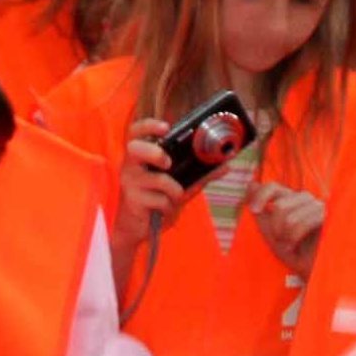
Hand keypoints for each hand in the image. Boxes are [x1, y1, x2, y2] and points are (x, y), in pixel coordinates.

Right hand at [114, 119, 190, 254]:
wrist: (137, 229)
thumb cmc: (155, 201)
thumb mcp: (178, 185)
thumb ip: (199, 175)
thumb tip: (225, 166)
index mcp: (141, 156)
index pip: (136, 132)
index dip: (149, 126)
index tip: (166, 127)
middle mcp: (131, 165)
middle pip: (135, 147)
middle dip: (154, 152)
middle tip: (167, 162)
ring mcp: (130, 182)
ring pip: (157, 179)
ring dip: (174, 190)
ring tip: (174, 196)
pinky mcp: (132, 200)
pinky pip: (160, 199)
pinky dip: (169, 206)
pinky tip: (163, 209)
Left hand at [250, 185, 325, 275]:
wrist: (316, 273)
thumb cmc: (295, 254)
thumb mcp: (272, 233)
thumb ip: (262, 211)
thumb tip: (252, 184)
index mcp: (291, 200)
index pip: (273, 187)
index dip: (261, 195)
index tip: (254, 210)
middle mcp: (306, 200)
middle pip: (280, 205)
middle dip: (275, 228)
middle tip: (281, 241)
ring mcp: (319, 207)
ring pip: (290, 215)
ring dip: (285, 235)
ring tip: (290, 246)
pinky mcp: (330, 217)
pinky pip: (305, 221)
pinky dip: (295, 236)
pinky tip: (296, 246)